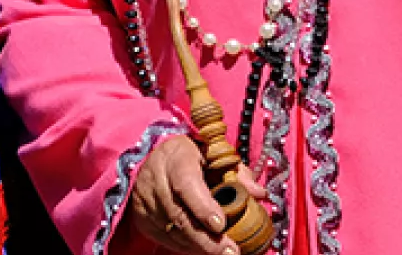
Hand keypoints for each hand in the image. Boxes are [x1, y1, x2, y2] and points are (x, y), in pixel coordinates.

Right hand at [129, 136, 264, 254]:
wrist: (155, 161)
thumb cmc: (192, 158)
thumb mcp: (215, 156)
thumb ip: (238, 174)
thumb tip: (259, 194)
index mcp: (176, 157)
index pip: (186, 184)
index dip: (202, 206)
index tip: (220, 225)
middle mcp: (156, 178)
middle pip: (179, 214)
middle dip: (207, 239)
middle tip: (230, 252)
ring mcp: (146, 200)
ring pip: (173, 232)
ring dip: (199, 246)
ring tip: (223, 252)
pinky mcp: (142, 218)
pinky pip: (166, 239)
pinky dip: (187, 247)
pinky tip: (204, 248)